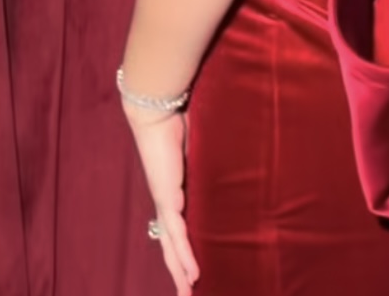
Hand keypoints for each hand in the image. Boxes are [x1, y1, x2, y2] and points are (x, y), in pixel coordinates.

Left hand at [128, 111, 199, 294]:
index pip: (177, 228)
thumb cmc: (177, 119)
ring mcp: (165, 203)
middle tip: (187, 294)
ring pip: (172, 248)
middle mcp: (166, 202)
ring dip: (181, 273)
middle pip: (171, 246)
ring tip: (188, 293)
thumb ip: (208, 156)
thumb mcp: (199, 145)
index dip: (183, 249)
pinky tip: (193, 274)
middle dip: (179, 272)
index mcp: (173, 191)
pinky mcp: (168, 199)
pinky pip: (178, 235)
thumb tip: (232, 152)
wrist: (156, 111)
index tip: (191, 268)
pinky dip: (185, 257)